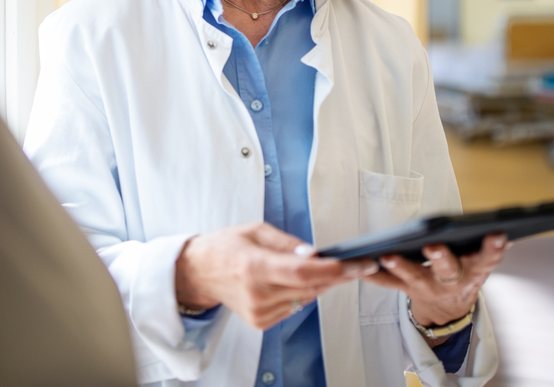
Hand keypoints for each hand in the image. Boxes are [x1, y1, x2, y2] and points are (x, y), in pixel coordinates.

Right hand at [175, 223, 377, 329]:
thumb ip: (288, 243)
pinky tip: (291, 282)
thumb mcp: (256, 231)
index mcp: (254, 266)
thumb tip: (314, 254)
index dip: (331, 270)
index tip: (353, 265)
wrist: (199, 272)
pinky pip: (294, 308)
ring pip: (306, 299)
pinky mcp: (260, 322)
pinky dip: (301, 293)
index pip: (301, 272)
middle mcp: (257, 293)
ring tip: (318, 268)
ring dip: (318, 284)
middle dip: (335, 275)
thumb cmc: (225, 247)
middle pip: (310, 287)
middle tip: (354, 264)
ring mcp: (259, 311)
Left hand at [362, 233, 508, 331]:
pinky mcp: (407, 289)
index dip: (492, 248)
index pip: (487, 259)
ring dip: (400, 266)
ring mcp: (427, 287)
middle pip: (447, 269)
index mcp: (474, 271)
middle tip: (433, 245)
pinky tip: (362, 264)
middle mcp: (451, 281)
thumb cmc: (463, 273)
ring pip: (414, 276)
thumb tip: (503, 230)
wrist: (449, 309)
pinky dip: (374, 275)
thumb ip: (487, 250)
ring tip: (387, 255)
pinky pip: (389, 283)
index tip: (497, 234)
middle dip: (440, 257)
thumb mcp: (480, 265)